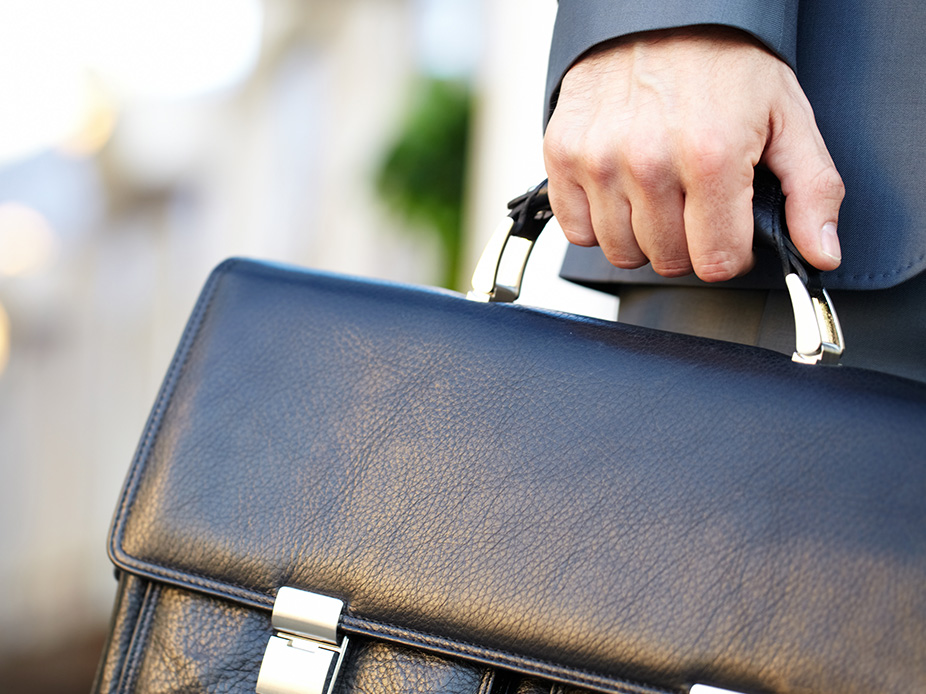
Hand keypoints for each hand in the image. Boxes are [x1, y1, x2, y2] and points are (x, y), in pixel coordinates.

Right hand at [543, 27, 844, 280]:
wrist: (659, 10)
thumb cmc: (724, 60)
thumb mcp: (787, 116)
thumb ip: (812, 190)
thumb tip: (822, 254)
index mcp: (712, 155)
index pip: (717, 262)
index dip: (731, 252)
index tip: (729, 227)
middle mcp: (649, 161)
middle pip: (669, 261)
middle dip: (689, 243)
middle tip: (695, 203)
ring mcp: (599, 159)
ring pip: (622, 253)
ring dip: (643, 236)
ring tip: (659, 196)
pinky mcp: (562, 154)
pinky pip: (579, 232)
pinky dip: (600, 224)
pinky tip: (622, 193)